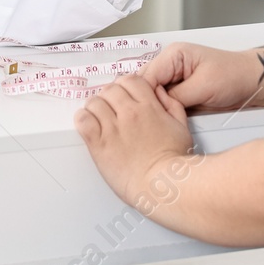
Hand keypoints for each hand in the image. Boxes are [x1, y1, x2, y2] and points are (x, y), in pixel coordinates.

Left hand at [75, 75, 195, 204]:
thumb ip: (171, 104)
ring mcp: (113, 129)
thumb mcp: (181, 126)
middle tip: (111, 107)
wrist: (162, 185)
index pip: (129, 79)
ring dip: (95, 107)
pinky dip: (83, 119)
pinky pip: (83, 121)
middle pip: (110, 89)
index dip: (125, 85)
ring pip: (94, 102)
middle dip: (110, 95)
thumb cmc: (173, 161)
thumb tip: (158, 92)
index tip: (124, 94)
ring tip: (99, 117)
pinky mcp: (100, 145)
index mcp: (149, 107)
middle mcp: (129, 114)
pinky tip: (89, 126)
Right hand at [139, 42, 263, 111]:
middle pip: (145, 86)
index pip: (146, 76)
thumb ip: (176, 96)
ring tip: (154, 123)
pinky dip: (162, 113)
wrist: (252, 84)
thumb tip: (156, 107)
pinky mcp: (178, 93)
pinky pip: (162, 104)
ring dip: (153, 109)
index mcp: (173, 55)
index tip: (144, 114)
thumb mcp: (203, 86)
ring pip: (151, 96)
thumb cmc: (233, 77)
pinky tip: (162, 122)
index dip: (143, 96)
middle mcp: (169, 66)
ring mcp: (173, 80)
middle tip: (148, 121)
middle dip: (146, 103)